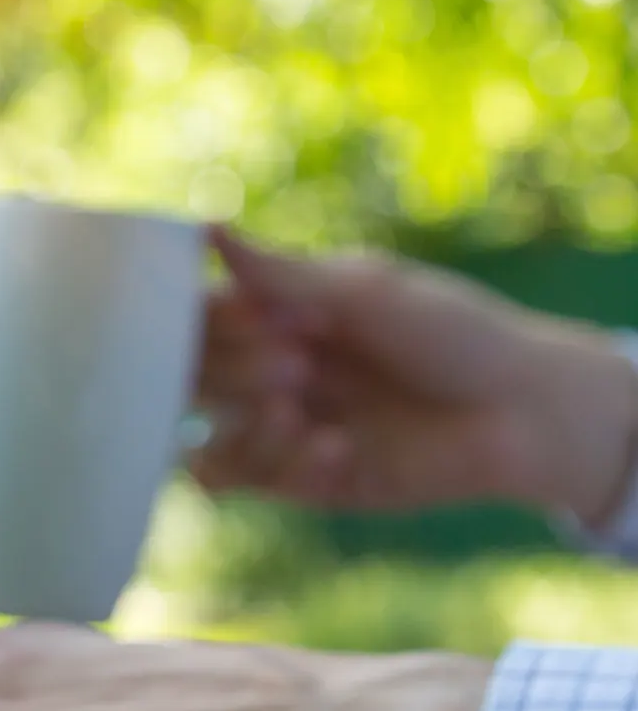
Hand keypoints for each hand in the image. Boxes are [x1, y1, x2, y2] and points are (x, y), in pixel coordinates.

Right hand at [198, 230, 637, 526]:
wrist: (522, 412)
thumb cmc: (455, 334)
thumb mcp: (367, 291)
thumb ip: (280, 273)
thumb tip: (204, 229)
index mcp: (277, 314)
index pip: (193, 319)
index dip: (202, 324)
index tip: (256, 320)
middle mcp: (265, 371)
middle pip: (188, 380)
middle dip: (231, 373)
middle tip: (295, 365)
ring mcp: (280, 430)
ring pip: (203, 440)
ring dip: (245, 426)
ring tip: (298, 413)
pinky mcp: (300, 481)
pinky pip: (247, 481)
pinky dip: (279, 463)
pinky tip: (339, 447)